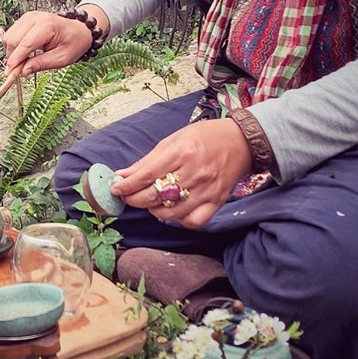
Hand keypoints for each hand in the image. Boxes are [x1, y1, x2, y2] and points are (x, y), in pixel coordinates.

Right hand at [3, 6, 109, 76]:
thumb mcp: (62, 59)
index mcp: (47, 26)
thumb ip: (41, 64)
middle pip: (13, 40)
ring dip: (12, 52)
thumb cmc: (74, 43)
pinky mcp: (25, 19)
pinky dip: (14, 46)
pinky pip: (12, 34)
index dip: (15, 61)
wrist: (80, 30)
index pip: (24, 44)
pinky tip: (24, 53)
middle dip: (12, 57)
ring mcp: (29, 16)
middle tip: (18, 71)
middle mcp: (36, 18)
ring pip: (9, 36)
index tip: (9, 74)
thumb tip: (23, 71)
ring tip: (23, 62)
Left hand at [109, 118, 252, 227]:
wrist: (241, 141)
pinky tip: (174, 210)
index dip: (126, 186)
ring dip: (153, 210)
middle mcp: (193, 173)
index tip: (116, 189)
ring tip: (151, 201)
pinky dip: (179, 220)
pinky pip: (192, 221)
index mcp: (180, 152)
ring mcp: (206, 190)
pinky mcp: (216, 202)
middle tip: (128, 196)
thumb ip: (147, 160)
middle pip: (154, 196)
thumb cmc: (205, 137)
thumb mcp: (173, 140)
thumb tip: (122, 175)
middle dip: (134, 199)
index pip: (146, 175)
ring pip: (170, 213)